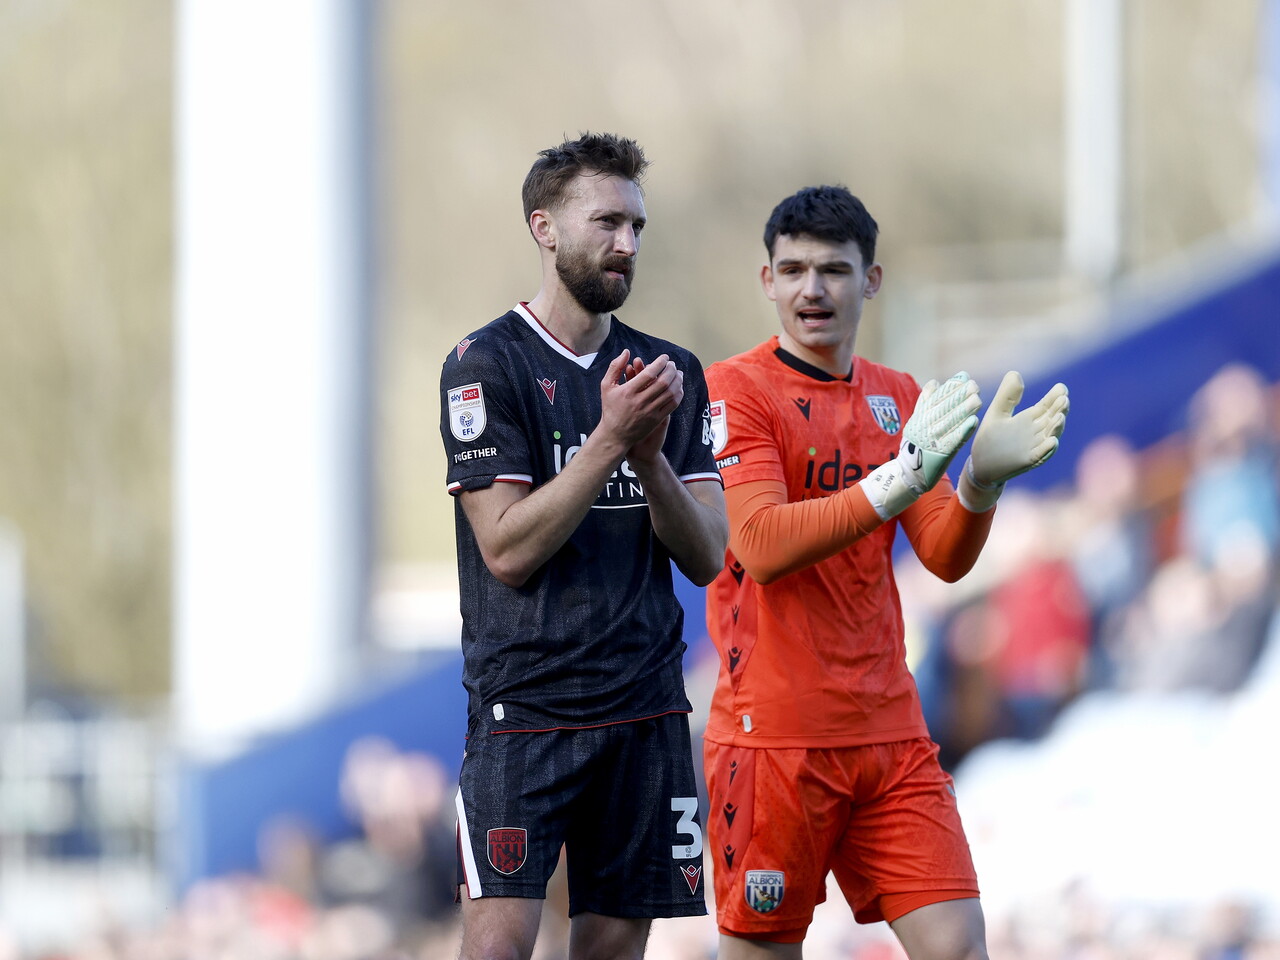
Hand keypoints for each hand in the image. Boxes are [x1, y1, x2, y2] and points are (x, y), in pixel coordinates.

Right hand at [599, 350, 683, 452]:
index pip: (649, 373)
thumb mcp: (606, 386)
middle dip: (671, 370)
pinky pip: (672, 405)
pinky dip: (678, 394)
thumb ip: (615, 367)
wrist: (615, 434)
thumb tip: (626, 352)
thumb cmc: (610, 408)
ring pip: (670, 393)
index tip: (664, 357)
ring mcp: (650, 411)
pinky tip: (678, 387)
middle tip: (672, 364)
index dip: (659, 363)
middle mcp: (640, 401)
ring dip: (677, 380)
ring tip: (678, 373)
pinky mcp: (656, 420)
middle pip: (663, 382)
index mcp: (628, 391)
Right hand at [899, 372, 981, 492]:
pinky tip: (974, 422)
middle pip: (944, 408)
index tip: (964, 377)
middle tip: (974, 386)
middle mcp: (925, 426)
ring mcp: (931, 440)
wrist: (909, 474)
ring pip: (950, 422)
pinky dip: (963, 431)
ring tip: (978, 400)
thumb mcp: (915, 422)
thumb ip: (924, 402)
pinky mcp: (939, 454)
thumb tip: (933, 382)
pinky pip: (953, 441)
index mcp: (920, 417)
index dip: (950, 387)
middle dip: (959, 395)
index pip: (937, 398)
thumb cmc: (915, 446)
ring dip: (964, 411)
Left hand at [967, 371, 1068, 489]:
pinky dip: (1047, 449)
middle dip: (1059, 409)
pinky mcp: (1027, 461)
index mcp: (1029, 419)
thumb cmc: (990, 439)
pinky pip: (1040, 455)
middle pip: (1052, 419)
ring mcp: (1033, 447)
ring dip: (1057, 428)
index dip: (1054, 397)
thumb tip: (1015, 373)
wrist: (980, 465)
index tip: (1061, 387)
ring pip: (1050, 436)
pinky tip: (1052, 442)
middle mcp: (1035, 432)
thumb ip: (1007, 396)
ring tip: (1060, 417)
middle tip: (1064, 399)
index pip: (1046, 406)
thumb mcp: (997, 413)